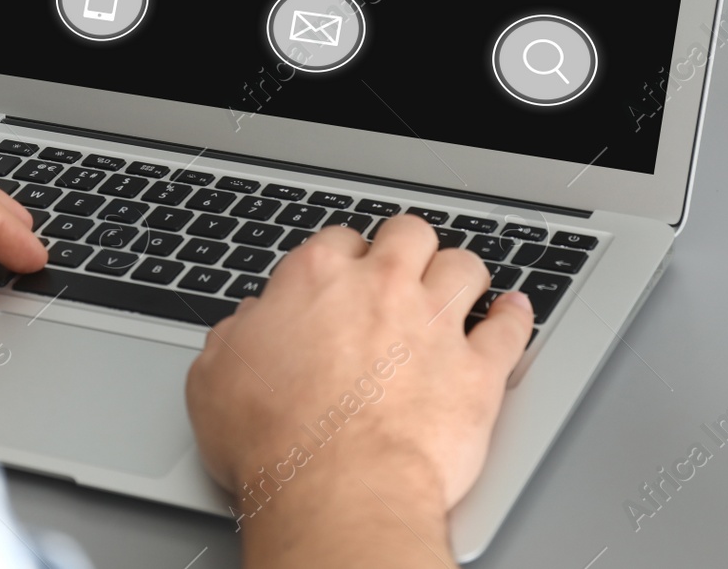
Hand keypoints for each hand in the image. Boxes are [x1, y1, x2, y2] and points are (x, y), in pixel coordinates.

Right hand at [186, 216, 532, 567]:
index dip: (344, 258)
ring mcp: (436, 325)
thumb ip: (236, 338)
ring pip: (465, 267)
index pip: (339, 240)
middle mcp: (382, 289)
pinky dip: (514, 318)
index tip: (346, 275)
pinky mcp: (478, 371)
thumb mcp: (214, 379)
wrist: (336, 492)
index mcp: (317, 280)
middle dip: (407, 247)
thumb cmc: (276, 442)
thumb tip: (246, 327)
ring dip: (461, 275)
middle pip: (410, 235)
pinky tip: (511, 313)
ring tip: (457, 287)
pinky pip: (510, 328)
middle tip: (403, 268)